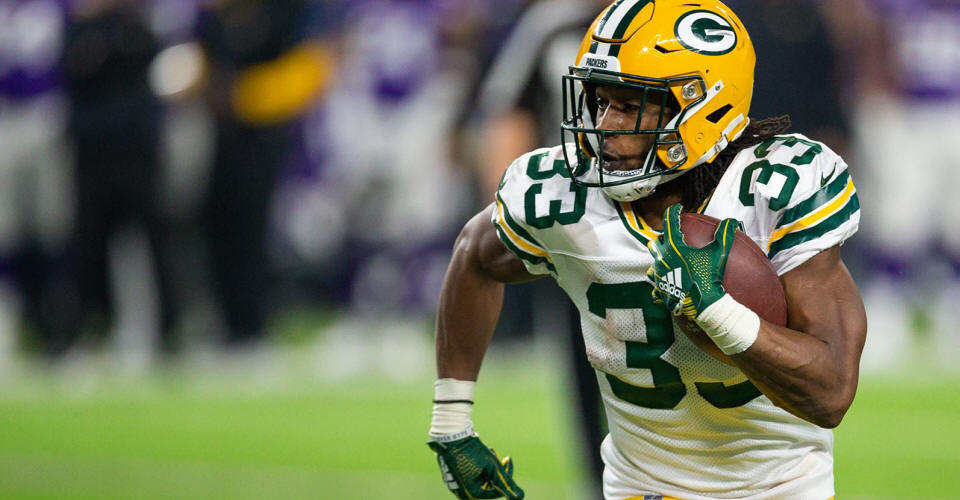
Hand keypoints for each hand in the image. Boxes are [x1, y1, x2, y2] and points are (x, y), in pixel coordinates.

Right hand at [427, 434, 524, 498]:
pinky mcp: (451, 475)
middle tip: (501, 456)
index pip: (495, 491)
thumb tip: (521, 497)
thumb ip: (506, 483)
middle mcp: (460, 492)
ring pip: (479, 479)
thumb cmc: (472, 450)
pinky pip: (469, 474)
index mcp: (470, 493)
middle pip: (487, 485)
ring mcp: (454, 484)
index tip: (507, 460)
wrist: (450, 433)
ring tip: (489, 450)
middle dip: (496, 470)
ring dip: (488, 467)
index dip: (505, 477)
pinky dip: (478, 466)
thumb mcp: (493, 466)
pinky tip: (480, 452)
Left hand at [646, 204, 739, 319]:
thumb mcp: (719, 254)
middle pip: (656, 242)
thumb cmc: (709, 277)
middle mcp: (661, 258)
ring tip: (671, 258)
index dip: (673, 211)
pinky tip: (670, 278)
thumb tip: (732, 220)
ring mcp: (658, 273)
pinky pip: (656, 279)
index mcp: (673, 246)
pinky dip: (662, 276)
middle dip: (663, 238)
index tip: (678, 208)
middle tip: (674, 238)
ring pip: (654, 261)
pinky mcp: (658, 288)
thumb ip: (724, 234)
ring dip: (661, 257)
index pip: (669, 221)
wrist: (702, 305)